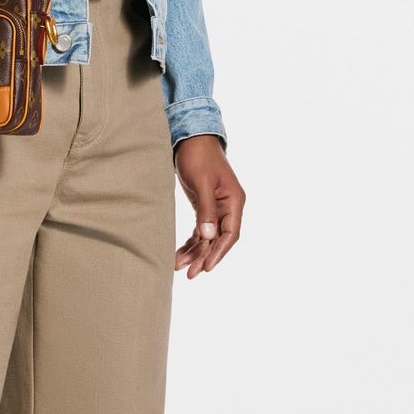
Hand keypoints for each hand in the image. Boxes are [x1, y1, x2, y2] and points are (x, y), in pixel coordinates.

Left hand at [174, 135, 244, 277]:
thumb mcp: (202, 182)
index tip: (208, 267)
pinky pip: (200, 230)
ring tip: (179, 267)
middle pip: (218, 239)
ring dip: (195, 252)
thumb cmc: (199, 156)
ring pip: (208, 237)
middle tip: (190, 274)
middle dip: (204, 257)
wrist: (192, 139)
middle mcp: (229, 207)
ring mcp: (217, 208)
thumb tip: (208, 235)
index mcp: (234, 201)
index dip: (219, 252)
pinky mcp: (204, 207)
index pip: (230, 233)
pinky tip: (180, 254)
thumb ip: (206, 209)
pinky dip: (191, 242)